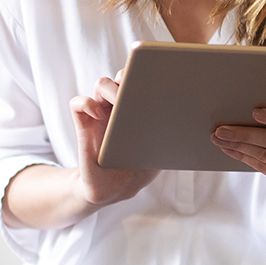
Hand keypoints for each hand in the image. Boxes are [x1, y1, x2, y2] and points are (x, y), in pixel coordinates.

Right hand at [68, 74, 159, 207]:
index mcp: (138, 109)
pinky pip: (77, 103)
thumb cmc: (139, 168)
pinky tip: (99, 115)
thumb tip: (188, 129)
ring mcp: (100, 114)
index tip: (157, 79)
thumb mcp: (159, 154)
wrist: (114, 189)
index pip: (141, 81)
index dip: (148, 74)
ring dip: (110, 88)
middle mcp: (119, 107)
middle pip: (122, 76)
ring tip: (119, 101)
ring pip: (101, 84)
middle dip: (130, 76)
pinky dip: (86, 103)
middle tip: (137, 89)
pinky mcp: (84, 125)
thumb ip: (168, 139)